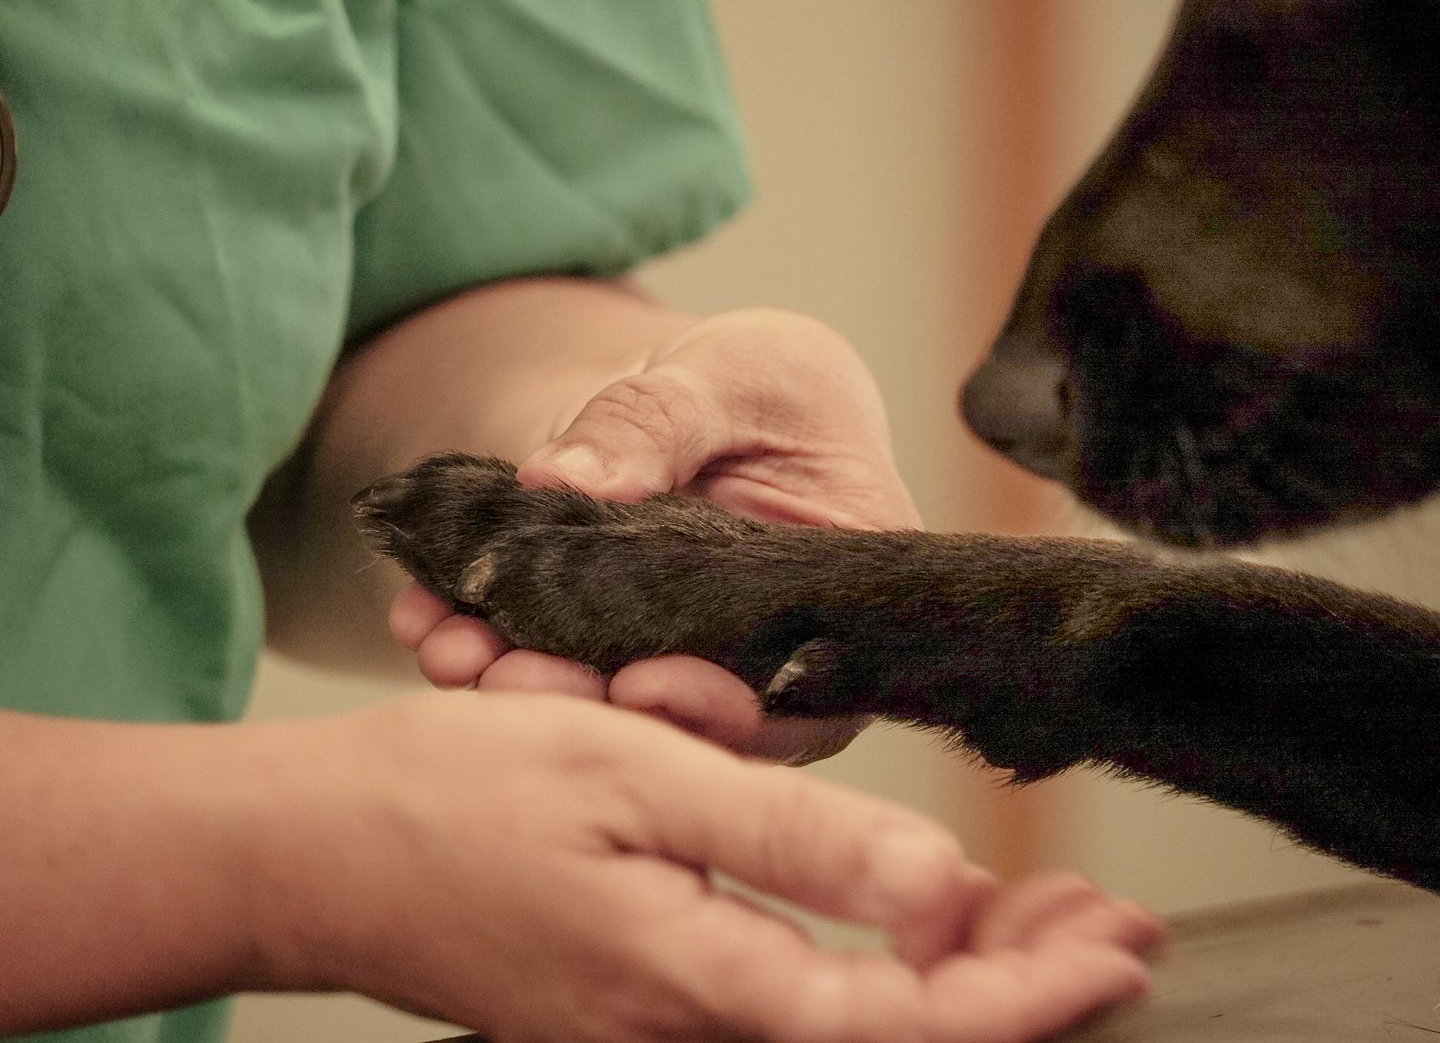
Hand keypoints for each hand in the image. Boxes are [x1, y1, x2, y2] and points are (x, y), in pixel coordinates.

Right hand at [258, 693, 1161, 1042]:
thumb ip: (791, 840)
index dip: (1028, 996)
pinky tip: (908, 913)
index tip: (1117, 948)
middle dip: (1020, 989)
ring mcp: (658, 1039)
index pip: (905, 1029)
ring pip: (851, 1029)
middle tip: (1107, 921)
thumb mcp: (637, 775)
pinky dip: (874, 964)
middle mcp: (685, 1042)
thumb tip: (942, 895)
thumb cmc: (462, 797)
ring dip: (959, 976)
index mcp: (694, 986)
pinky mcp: (639, 1013)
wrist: (321, 851)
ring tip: (1042, 911)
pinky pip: (794, 1009)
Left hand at [393, 308, 921, 761]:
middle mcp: (759, 654)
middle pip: (686, 718)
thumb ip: (656, 423)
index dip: (719, 711)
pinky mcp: (603, 647)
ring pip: (602, 704)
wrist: (700, 396)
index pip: (795, 693)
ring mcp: (676, 659)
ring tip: (451, 648)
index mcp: (830, 594)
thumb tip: (560, 477)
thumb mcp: (726, 376)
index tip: (635, 685)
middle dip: (593, 708)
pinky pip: (541, 660)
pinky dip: (481, 641)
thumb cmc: (758, 380)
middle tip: (509, 679)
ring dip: (524, 686)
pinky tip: (427, 616)